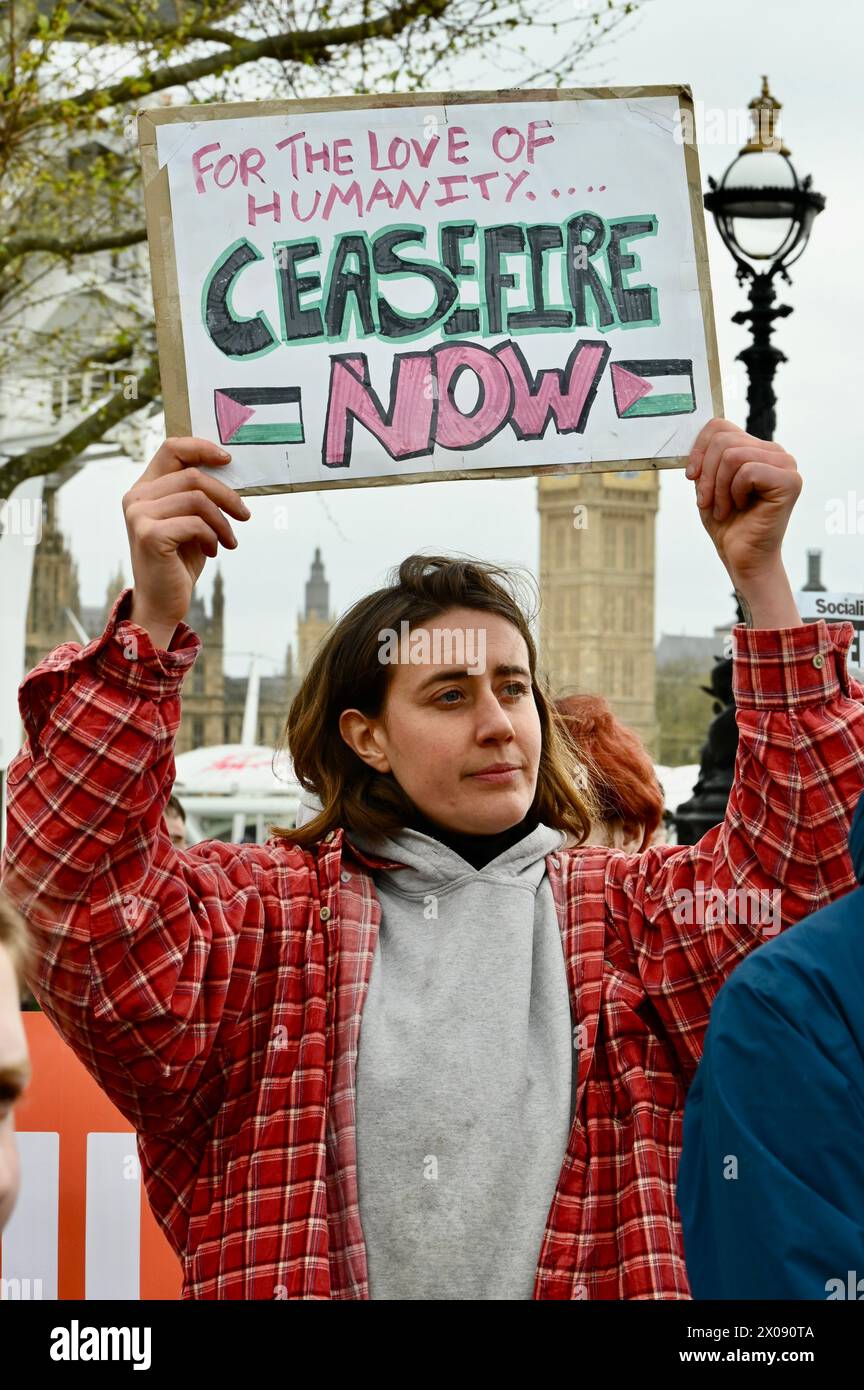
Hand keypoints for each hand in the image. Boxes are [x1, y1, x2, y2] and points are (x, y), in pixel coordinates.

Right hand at [123, 437, 250, 642]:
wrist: (162, 602)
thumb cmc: (179, 561)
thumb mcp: (191, 522)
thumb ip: (197, 495)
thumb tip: (228, 468)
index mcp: (144, 489)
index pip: (171, 449)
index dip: (202, 448)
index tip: (228, 460)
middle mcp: (136, 498)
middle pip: (192, 475)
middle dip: (226, 496)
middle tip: (244, 515)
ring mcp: (139, 515)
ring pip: (198, 499)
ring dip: (222, 522)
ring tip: (229, 540)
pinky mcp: (149, 534)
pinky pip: (196, 523)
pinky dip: (213, 536)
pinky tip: (213, 551)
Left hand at [685, 418, 802, 583]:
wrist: (742, 557)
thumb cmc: (728, 524)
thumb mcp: (709, 484)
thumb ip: (707, 457)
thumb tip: (696, 435)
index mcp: (757, 449)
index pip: (720, 426)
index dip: (699, 449)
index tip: (691, 477)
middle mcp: (776, 453)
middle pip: (725, 440)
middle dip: (707, 474)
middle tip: (707, 501)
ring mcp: (786, 465)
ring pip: (733, 455)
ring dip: (718, 488)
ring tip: (724, 508)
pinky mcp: (790, 481)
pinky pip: (747, 471)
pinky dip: (734, 492)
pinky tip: (741, 507)